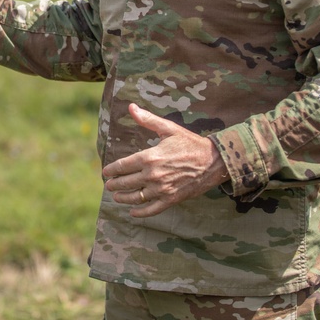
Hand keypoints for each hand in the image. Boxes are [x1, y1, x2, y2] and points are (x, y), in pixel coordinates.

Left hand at [101, 103, 228, 217]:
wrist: (213, 161)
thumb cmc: (190, 143)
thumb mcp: (168, 128)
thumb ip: (147, 119)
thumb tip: (131, 107)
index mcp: (150, 157)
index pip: (123, 166)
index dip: (112, 170)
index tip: (105, 172)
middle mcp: (153, 175)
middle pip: (126, 183)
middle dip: (114, 184)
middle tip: (108, 185)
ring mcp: (162, 189)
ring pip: (136, 197)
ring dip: (123, 198)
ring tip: (116, 197)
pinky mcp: (171, 199)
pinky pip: (152, 209)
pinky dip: (141, 213)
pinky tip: (133, 212)